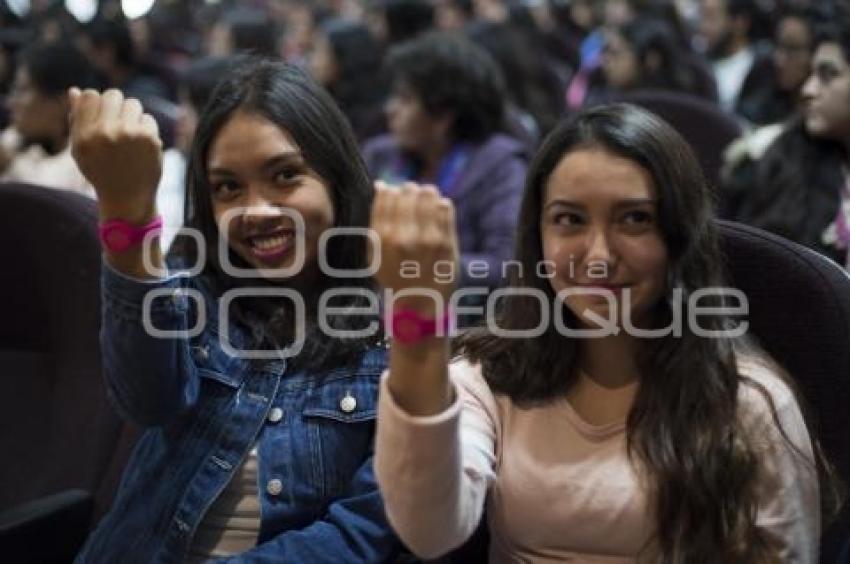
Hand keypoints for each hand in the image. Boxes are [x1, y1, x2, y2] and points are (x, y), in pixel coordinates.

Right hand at [69, 88, 161, 222]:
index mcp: (84, 135)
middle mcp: (105, 133)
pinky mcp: (150, 139)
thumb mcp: (81, 149)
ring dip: (132, 116)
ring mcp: (129, 135)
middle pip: (113, 95)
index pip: (89, 95)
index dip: (97, 103)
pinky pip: (148, 118)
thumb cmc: (101, 171)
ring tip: (129, 135)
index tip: (101, 116)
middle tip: (117, 125)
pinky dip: (146, 129)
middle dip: (116, 106)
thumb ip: (77, 119)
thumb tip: (75, 90)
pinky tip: (141, 146)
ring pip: (133, 103)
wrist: (128, 198)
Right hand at [370, 182, 458, 314]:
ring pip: (428, 194)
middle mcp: (404, 236)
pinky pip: (445, 207)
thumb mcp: (374, 252)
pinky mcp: (447, 243)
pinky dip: (440, 205)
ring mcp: (428, 239)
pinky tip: (436, 213)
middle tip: (411, 198)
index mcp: (382, 238)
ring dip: (426, 195)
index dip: (390, 190)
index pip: (387, 194)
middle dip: (409, 191)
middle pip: (408, 191)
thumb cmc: (393, 275)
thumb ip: (376, 220)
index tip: (393, 195)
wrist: (418, 305)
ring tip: (424, 203)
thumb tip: (381, 185)